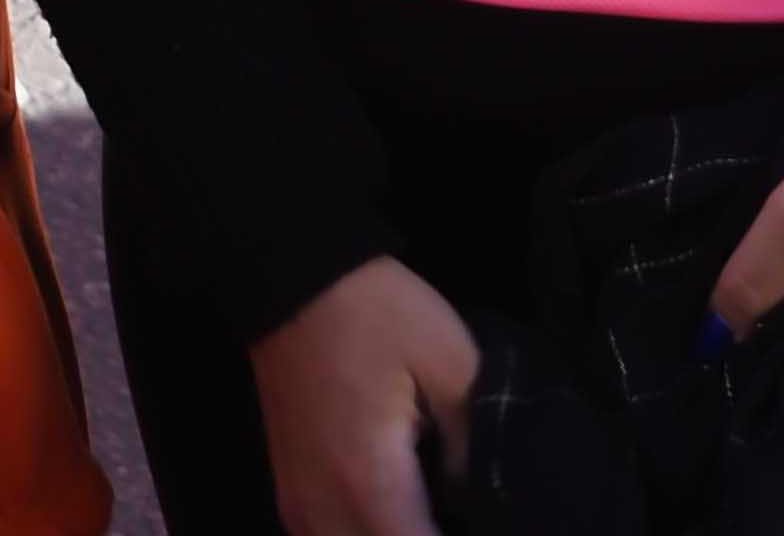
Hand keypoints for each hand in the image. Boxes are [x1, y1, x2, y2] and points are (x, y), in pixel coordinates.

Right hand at [250, 255, 476, 535]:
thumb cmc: (376, 312)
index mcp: (367, 485)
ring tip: (435, 518)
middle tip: (470, 518)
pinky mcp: (289, 492)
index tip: (494, 527)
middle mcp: (323, 511)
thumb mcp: (450, 364)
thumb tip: (478, 505)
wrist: (292, 273)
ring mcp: (298, 506)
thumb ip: (473, 449)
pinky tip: (399, 521)